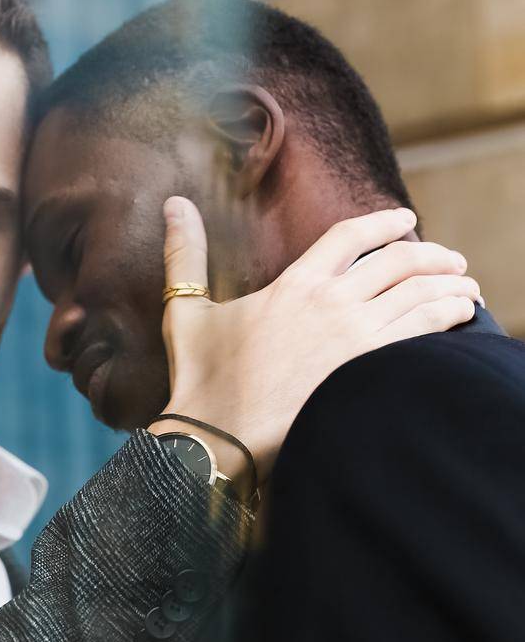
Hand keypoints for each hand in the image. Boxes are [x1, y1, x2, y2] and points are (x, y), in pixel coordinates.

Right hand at [159, 197, 480, 484]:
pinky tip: (458, 321)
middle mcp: (331, 304)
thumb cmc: (200, 380)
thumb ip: (185, 255)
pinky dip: (445, 322)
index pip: (352, 236)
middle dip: (434, 257)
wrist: (216, 437)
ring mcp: (353, 340)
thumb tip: (174, 204)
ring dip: (451, 288)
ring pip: (419, 297)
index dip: (385, 223)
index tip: (406, 220)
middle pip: (400, 263)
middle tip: (453, 261)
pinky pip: (420, 337)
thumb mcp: (187, 312)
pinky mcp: (366, 374)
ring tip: (468, 289)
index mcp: (295, 283)